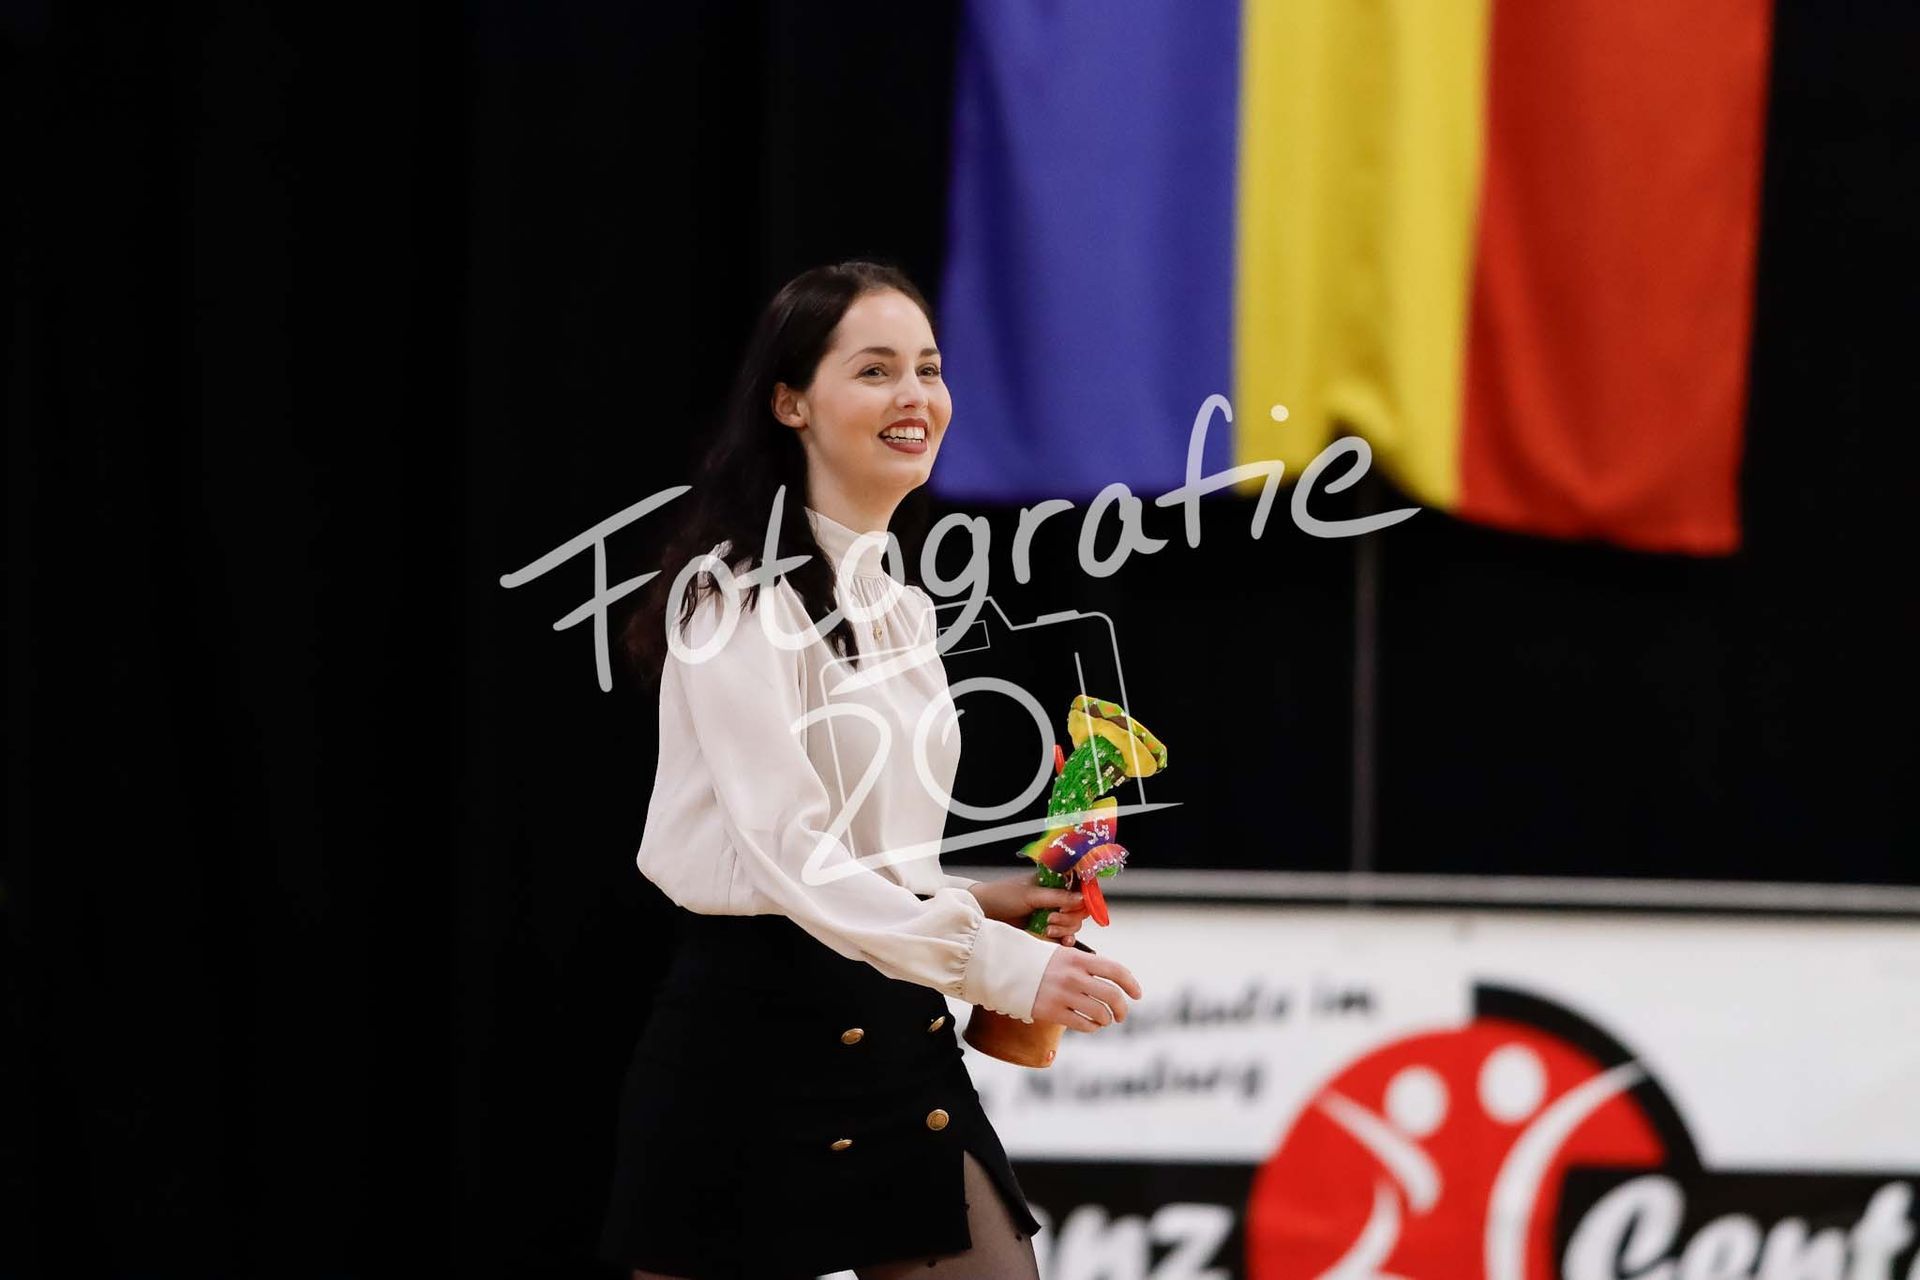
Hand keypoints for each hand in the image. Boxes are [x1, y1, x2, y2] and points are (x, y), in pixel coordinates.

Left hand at [967, 874, 1089, 943]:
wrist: (983, 913)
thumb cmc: (1002, 896)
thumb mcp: (1030, 895)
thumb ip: (1057, 897)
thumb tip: (1081, 898)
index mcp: (1054, 881)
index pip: (1080, 886)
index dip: (1085, 897)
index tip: (1078, 905)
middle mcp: (1056, 897)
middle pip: (1080, 909)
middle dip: (1070, 916)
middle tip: (1052, 917)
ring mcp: (1052, 914)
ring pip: (1073, 923)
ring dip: (1064, 928)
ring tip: (1047, 928)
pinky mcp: (1046, 929)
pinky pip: (1064, 936)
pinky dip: (1065, 939)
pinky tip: (1061, 941)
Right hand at [1030, 947, 1143, 1031]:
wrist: (1007, 969)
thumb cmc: (1040, 962)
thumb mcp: (1064, 954)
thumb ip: (1088, 965)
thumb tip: (1115, 981)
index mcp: (1079, 959)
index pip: (1115, 970)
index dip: (1131, 983)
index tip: (1137, 994)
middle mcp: (1074, 976)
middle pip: (1112, 995)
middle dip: (1122, 1008)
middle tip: (1121, 1015)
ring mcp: (1063, 995)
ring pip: (1100, 1013)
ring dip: (1106, 1019)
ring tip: (1103, 1019)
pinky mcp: (1052, 1012)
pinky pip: (1083, 1025)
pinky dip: (1092, 1027)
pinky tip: (1091, 1025)